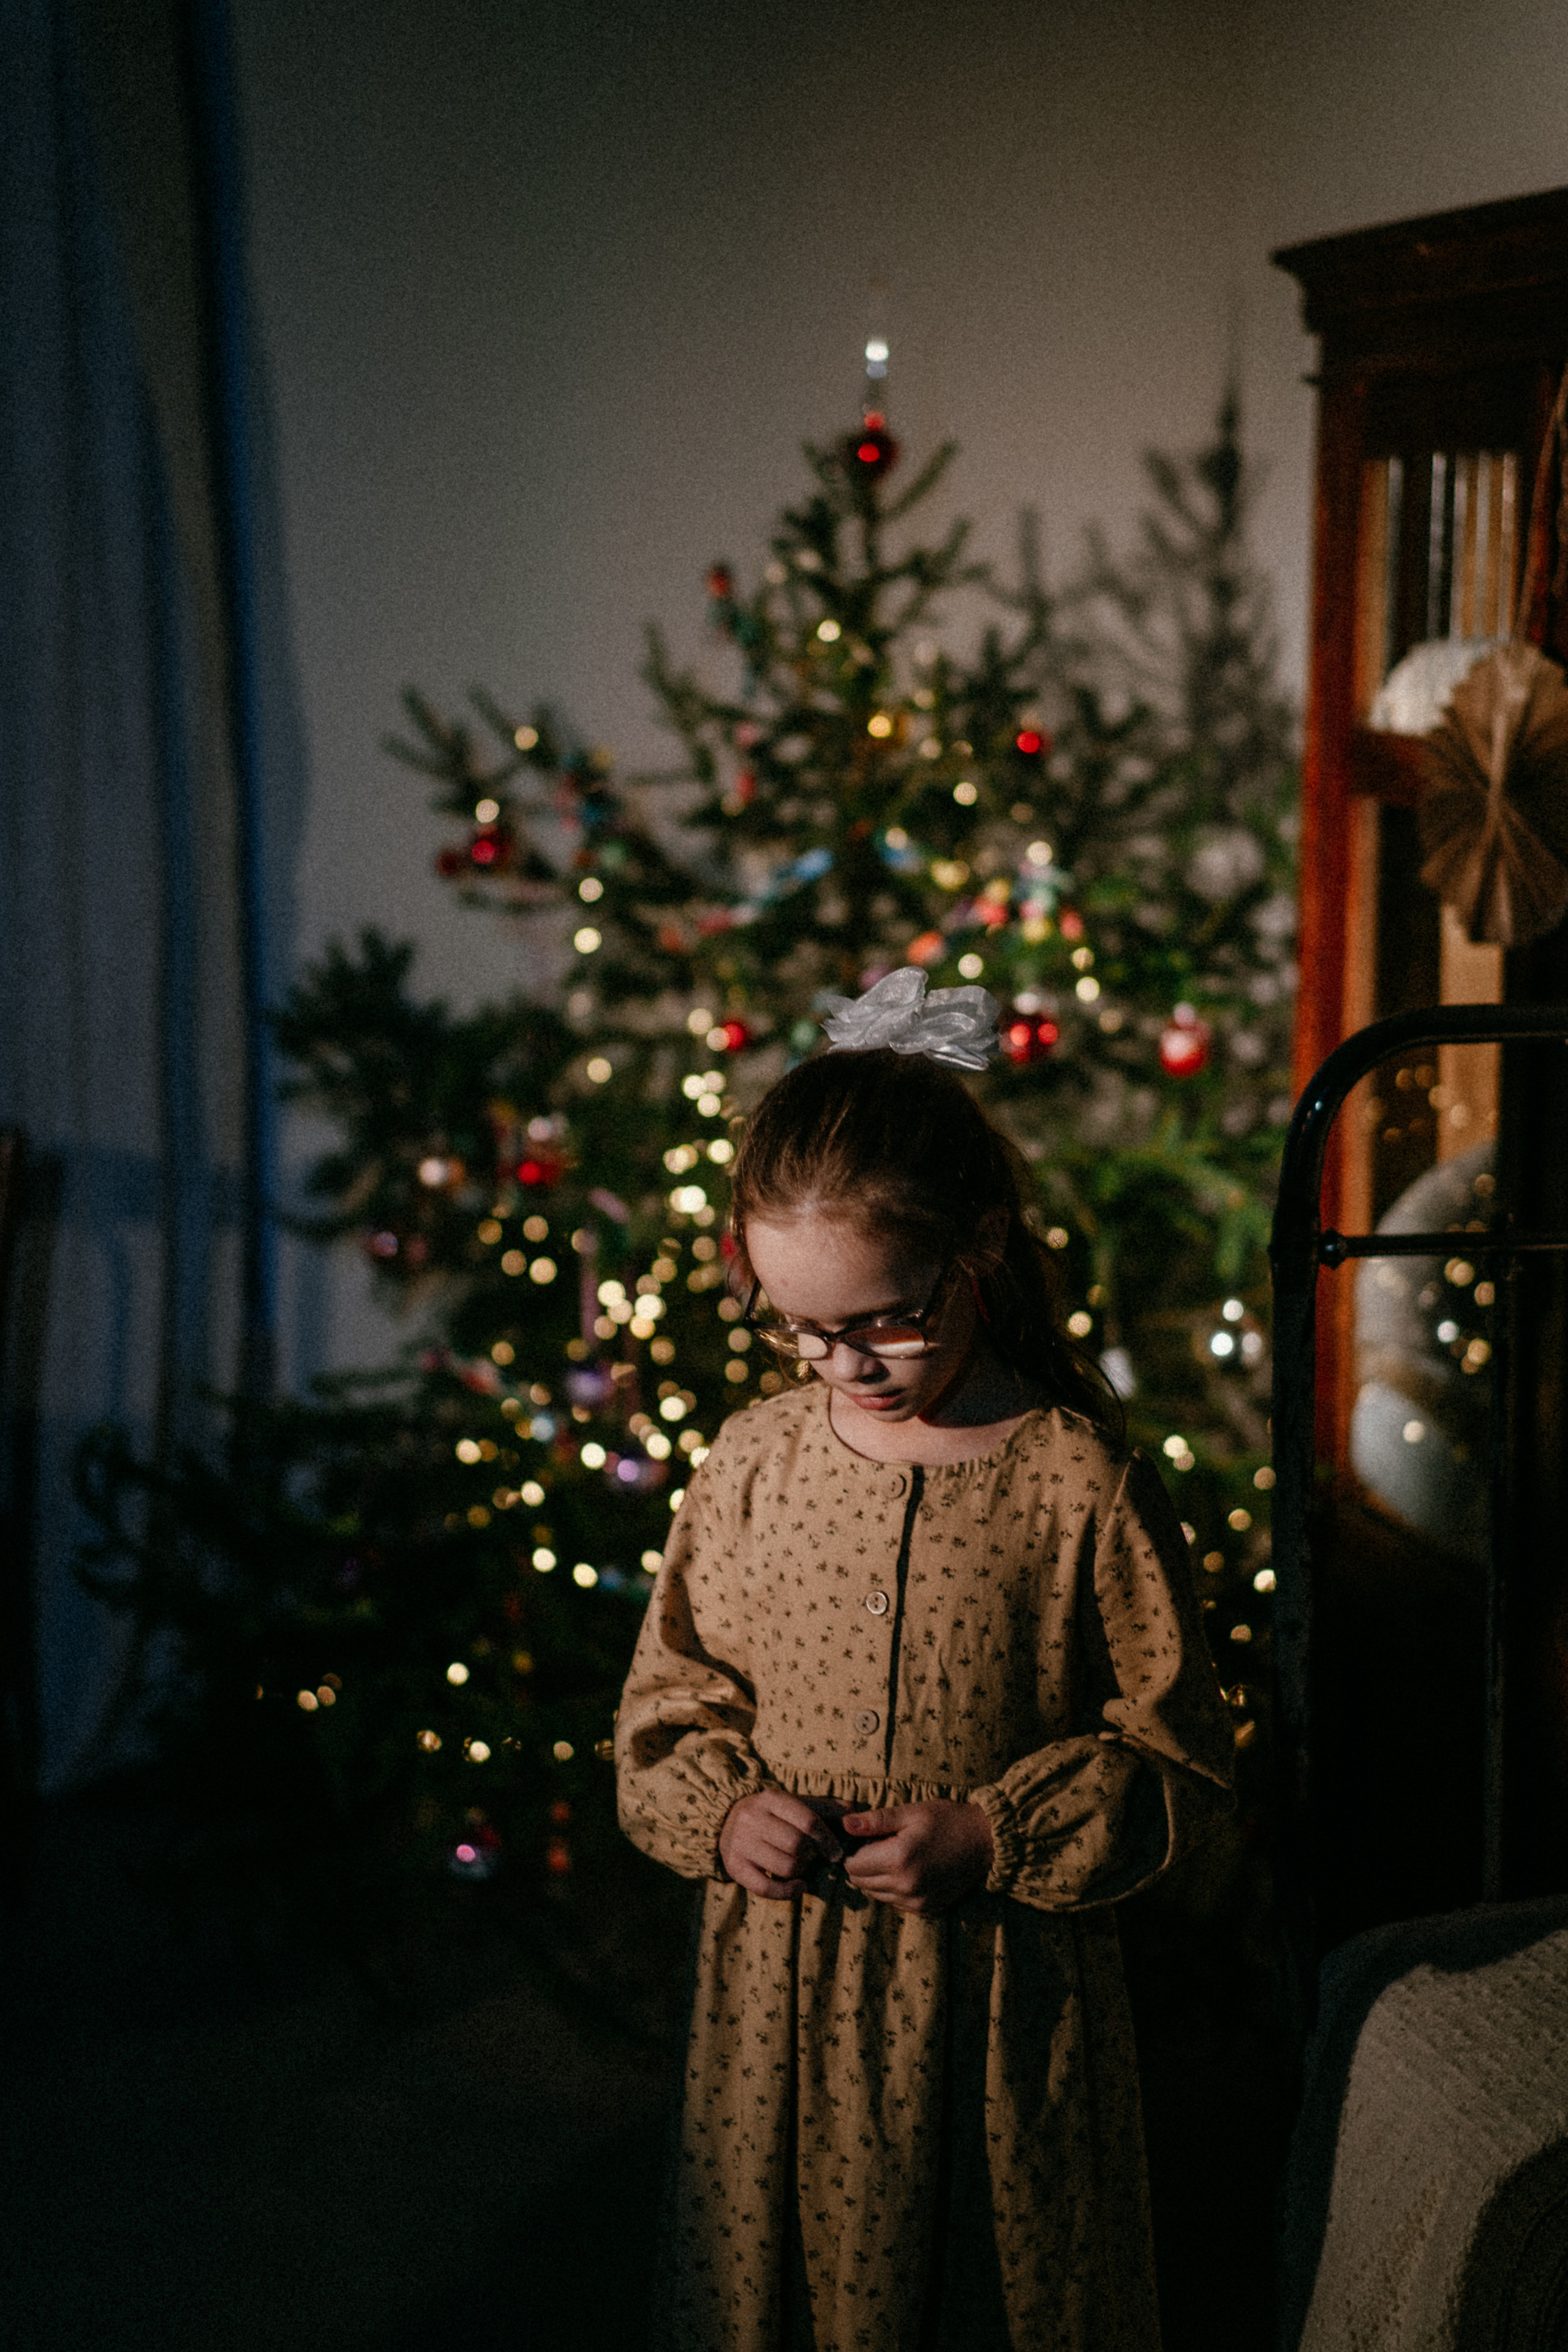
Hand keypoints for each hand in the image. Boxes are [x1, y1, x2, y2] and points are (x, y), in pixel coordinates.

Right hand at [719, 1789, 844, 1898]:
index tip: (836, 1853)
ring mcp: (740, 1843)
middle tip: (814, 1857)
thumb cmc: (772, 1815)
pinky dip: (788, 1892)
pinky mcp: (734, 1867)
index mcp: (771, 1798)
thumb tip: (852, 1813)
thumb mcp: (794, 1804)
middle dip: (813, 1855)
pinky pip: (766, 1888)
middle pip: (797, 1844)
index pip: (808, 1821)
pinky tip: (799, 1886)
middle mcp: (751, 1817)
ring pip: (785, 1867)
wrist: (727, 1821)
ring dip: (801, 1871)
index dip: (828, 1840)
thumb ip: (824, 1808)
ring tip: (802, 1866)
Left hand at [841, 1801, 993, 1915]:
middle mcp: (906, 1886)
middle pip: (860, 1882)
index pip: (853, 1865)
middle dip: (862, 1864)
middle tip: (878, 1845)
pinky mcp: (927, 1908)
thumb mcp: (911, 1812)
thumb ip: (875, 1821)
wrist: (986, 1841)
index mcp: (898, 1859)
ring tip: (894, 1856)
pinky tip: (908, 1869)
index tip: (865, 1838)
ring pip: (875, 1894)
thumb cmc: (947, 1820)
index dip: (853, 1850)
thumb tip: (844, 1824)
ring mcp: (917, 1901)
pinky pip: (895, 1902)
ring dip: (876, 1877)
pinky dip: (893, 1887)